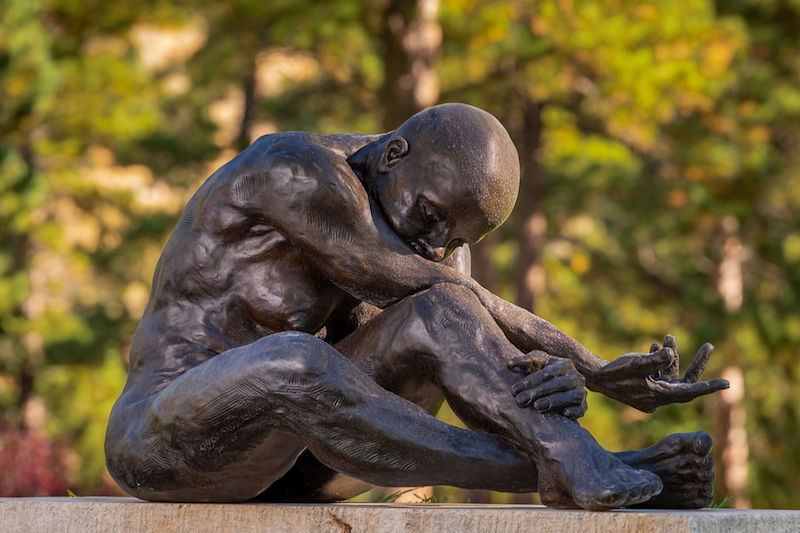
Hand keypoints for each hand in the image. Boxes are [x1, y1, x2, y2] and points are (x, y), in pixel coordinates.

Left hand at [508, 350, 587, 419]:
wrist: (553, 387)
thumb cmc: (541, 372)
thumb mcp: (532, 363)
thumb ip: (522, 362)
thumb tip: (509, 365)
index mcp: (564, 364)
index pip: (549, 372)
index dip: (531, 381)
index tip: (515, 390)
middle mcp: (576, 377)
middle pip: (560, 384)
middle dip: (539, 392)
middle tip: (521, 400)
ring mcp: (581, 391)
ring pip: (573, 396)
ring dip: (555, 401)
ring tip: (536, 407)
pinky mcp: (583, 406)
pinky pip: (582, 409)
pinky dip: (575, 411)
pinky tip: (563, 414)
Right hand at [592, 334, 728, 412]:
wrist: (594, 377)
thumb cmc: (614, 371)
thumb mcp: (635, 363)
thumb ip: (654, 359)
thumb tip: (670, 352)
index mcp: (660, 396)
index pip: (690, 391)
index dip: (709, 387)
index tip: (727, 383)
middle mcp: (659, 397)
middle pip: (685, 382)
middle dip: (696, 363)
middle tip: (710, 345)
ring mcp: (653, 392)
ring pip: (671, 374)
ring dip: (672, 355)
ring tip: (668, 337)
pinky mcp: (645, 387)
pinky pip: (661, 374)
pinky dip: (661, 360)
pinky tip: (656, 345)